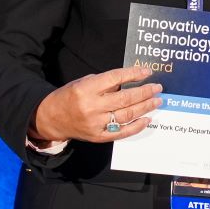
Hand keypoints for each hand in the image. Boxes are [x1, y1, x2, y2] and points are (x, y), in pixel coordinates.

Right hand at [30, 65, 162, 143]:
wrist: (51, 118)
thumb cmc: (70, 96)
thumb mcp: (84, 82)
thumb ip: (106, 83)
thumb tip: (132, 80)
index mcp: (87, 89)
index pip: (116, 78)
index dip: (134, 74)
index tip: (147, 71)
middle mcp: (92, 107)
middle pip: (125, 99)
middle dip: (145, 92)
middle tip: (157, 88)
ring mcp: (96, 123)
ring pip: (127, 115)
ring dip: (145, 107)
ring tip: (156, 101)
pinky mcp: (98, 136)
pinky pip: (122, 132)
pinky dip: (137, 126)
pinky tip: (147, 119)